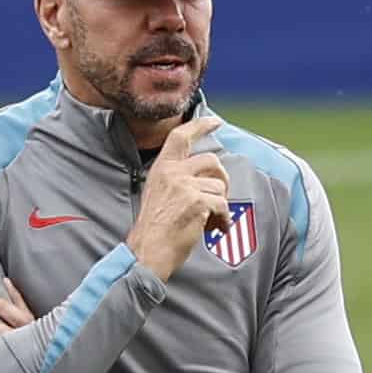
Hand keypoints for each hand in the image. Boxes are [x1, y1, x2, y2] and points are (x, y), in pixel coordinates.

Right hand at [125, 117, 230, 280]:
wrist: (148, 251)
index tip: (215, 122)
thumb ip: (178, 179)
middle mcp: (173, 172)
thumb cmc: (154, 229)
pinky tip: (215, 228)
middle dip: (222, 178)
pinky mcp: (198, 202)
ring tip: (211, 220)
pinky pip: (223, 205)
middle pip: (212, 161)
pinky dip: (223, 219)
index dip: (200, 125)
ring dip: (220, 205)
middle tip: (220, 196)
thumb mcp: (158, 193)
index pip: (180, 136)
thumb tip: (207, 178)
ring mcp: (185, 186)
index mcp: (162, 167)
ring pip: (219, 186)